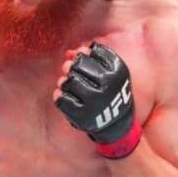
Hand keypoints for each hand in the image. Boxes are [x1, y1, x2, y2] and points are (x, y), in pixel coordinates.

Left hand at [54, 43, 141, 158]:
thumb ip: (90, 57)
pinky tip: (64, 96)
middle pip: (77, 65)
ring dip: (65, 82)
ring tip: (69, 86)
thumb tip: (69, 53)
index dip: (83, 56)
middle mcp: (108, 86)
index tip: (86, 66)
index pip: (90, 52)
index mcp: (118, 71)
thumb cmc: (109, 91)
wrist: (117, 124)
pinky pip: (61, 99)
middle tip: (74, 74)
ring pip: (68, 81)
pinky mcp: (82, 116)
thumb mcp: (109, 71)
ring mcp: (95, 102)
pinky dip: (59, 96)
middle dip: (72, 68)